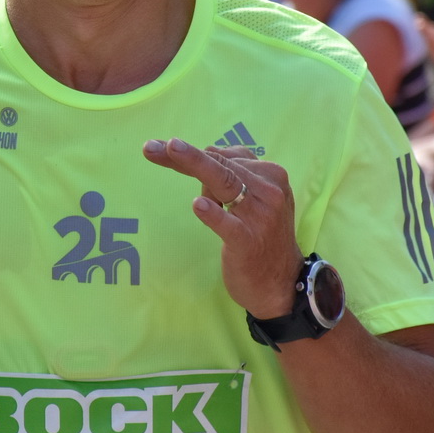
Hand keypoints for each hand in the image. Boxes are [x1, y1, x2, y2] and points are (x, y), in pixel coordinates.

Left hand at [143, 138, 302, 319]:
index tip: (163, 146)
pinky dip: (214, 213)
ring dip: (196, 164)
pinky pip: (229, 224)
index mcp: (271, 176)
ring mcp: (260, 216)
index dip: (192, 151)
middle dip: (185, 155)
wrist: (281, 285)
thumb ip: (233, 175)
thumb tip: (206, 151)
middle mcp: (269, 191)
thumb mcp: (255, 200)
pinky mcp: (248, 242)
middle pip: (220, 166)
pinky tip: (198, 205)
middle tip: (152, 147)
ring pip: (224, 183)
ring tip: (171, 151)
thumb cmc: (262, 237)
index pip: (225, 157)